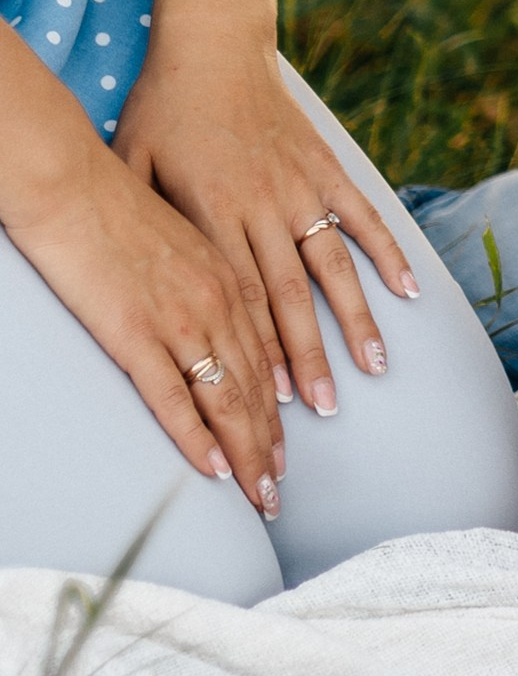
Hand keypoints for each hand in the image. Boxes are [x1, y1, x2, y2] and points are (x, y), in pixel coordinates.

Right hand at [2, 117, 287, 513]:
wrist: (72, 181)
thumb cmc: (117, 202)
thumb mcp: (181, 234)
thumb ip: (202, 273)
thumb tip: (208, 311)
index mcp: (229, 274)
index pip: (264, 355)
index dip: (277, 407)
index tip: (286, 445)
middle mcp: (216, 300)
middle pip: (255, 387)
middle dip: (270, 445)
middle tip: (280, 491)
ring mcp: (178, 319)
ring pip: (227, 399)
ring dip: (247, 452)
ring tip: (262, 495)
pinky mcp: (135, 332)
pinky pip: (173, 398)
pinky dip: (197, 438)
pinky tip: (215, 470)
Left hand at [113, 28, 419, 418]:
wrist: (213, 44)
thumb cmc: (163, 109)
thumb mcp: (133, 163)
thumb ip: (143, 222)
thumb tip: (143, 287)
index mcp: (213, 209)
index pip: (241, 294)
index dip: (259, 349)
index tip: (273, 398)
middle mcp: (263, 203)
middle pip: (290, 293)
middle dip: (309, 355)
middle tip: (324, 407)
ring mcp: (300, 184)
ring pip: (333, 263)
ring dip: (356, 318)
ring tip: (373, 367)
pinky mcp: (326, 165)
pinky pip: (363, 214)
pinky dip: (388, 252)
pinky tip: (409, 292)